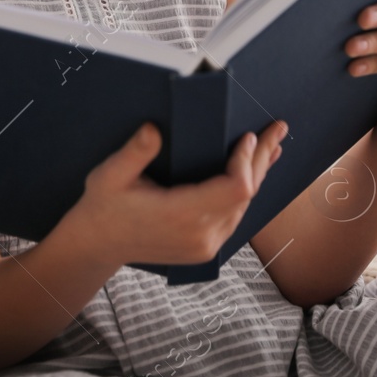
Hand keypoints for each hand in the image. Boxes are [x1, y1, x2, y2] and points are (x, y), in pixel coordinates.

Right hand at [68, 119, 287, 267]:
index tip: (248, 135)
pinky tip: (255, 171)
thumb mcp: (110, 175)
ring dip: (258, 173)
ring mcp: (206, 246)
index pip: (235, 189)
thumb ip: (134, 153)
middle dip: (261, 159)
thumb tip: (153, 129)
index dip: (247, 162)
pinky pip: (236, 216)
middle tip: (277, 129)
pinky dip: (246, 191)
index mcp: (180, 217)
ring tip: (271, 145)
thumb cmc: (104, 206)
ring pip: (244, 206)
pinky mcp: (207, 247)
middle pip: (247, 195)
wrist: (99, 244)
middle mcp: (200, 236)